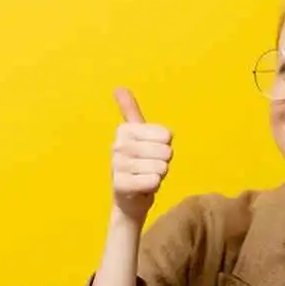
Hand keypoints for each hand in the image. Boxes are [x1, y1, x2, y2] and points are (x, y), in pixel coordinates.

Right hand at [111, 88, 172, 223]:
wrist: (128, 198)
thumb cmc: (138, 164)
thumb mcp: (137, 136)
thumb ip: (130, 111)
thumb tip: (119, 87)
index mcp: (125, 130)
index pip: (166, 135)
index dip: (165, 146)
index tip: (151, 151)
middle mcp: (118, 146)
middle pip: (165, 151)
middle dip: (163, 162)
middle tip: (149, 167)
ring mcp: (118, 166)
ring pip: (161, 167)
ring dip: (158, 175)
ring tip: (145, 176)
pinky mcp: (121, 185)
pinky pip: (154, 182)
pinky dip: (153, 187)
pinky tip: (142, 188)